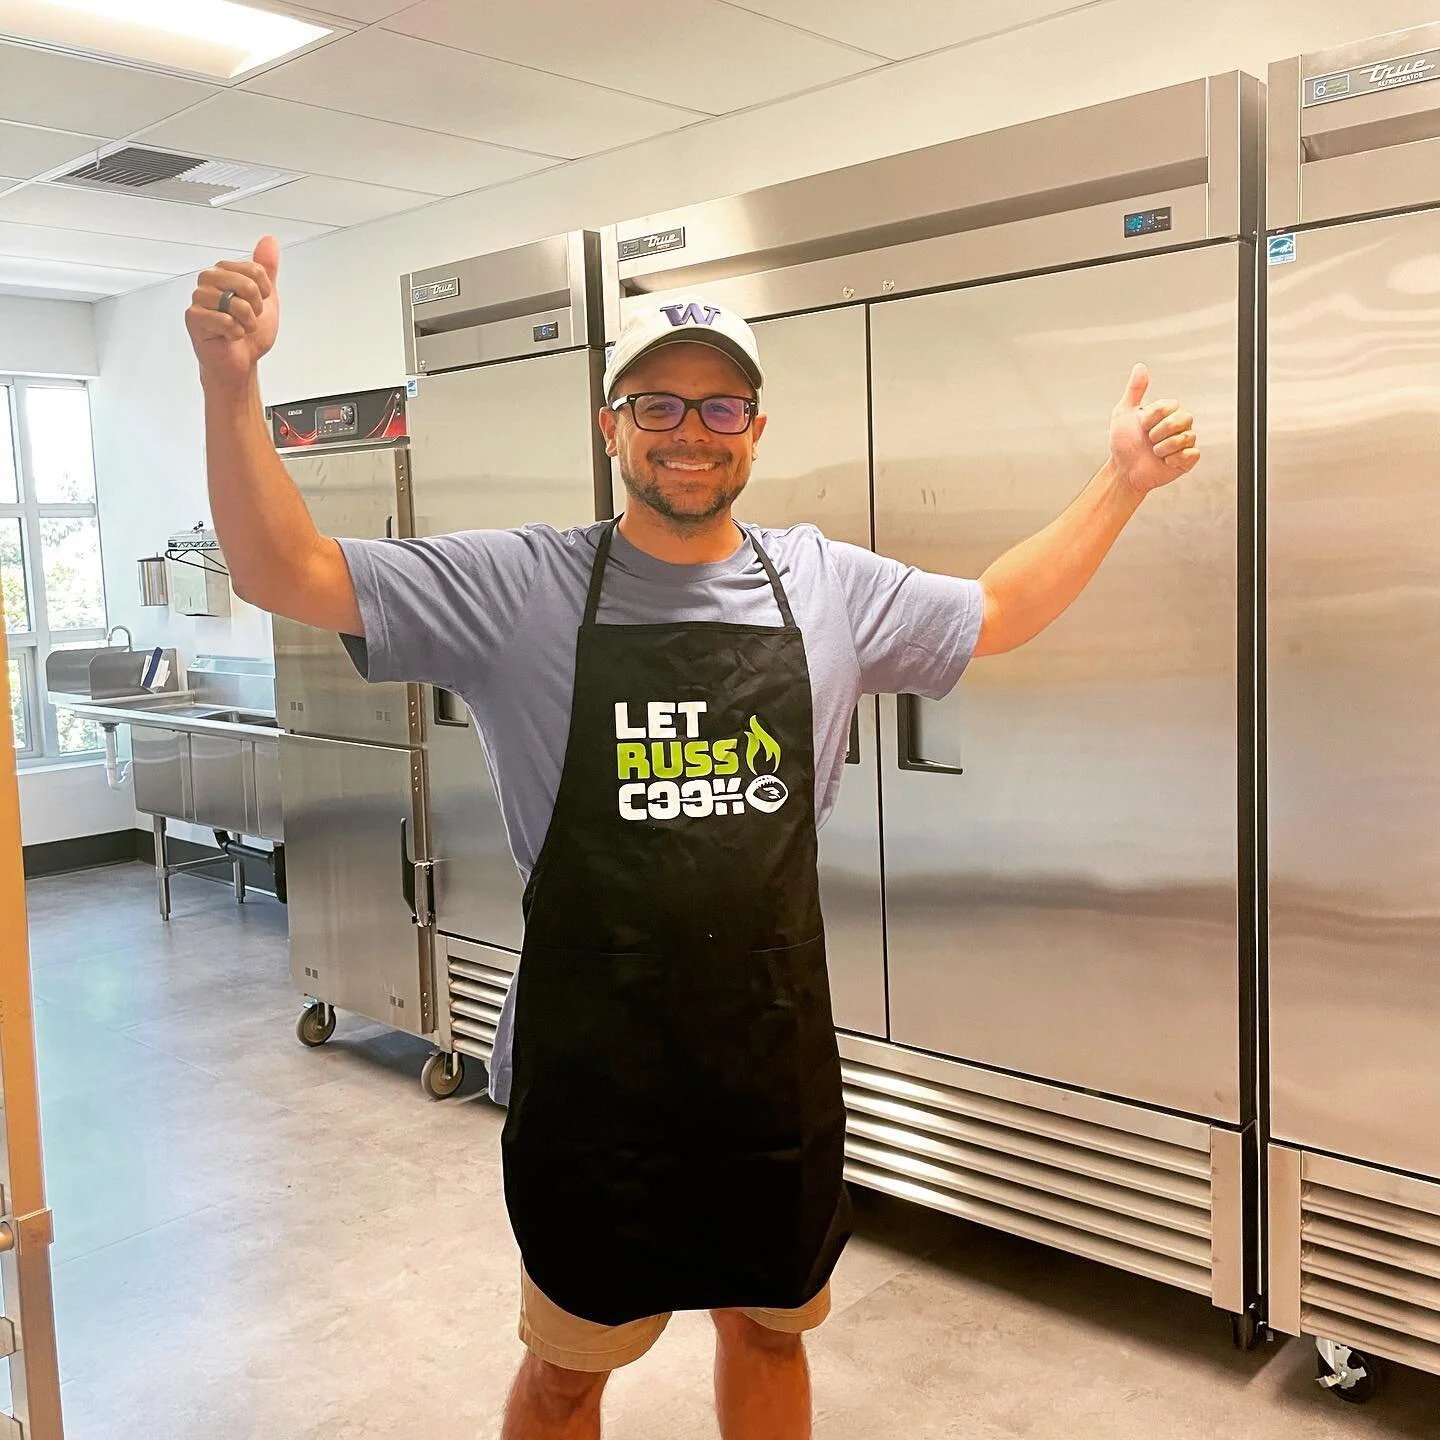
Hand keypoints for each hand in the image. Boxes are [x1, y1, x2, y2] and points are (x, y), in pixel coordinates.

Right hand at [186, 236, 280, 389]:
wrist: (242, 362)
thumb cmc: (249, 333)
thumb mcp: (265, 298)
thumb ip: (266, 269)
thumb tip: (269, 241)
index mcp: (225, 272)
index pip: (255, 269)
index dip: (264, 291)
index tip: (259, 303)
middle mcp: (209, 281)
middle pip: (245, 283)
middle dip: (256, 307)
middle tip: (249, 318)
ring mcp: (199, 298)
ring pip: (236, 303)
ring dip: (247, 322)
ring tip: (239, 327)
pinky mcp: (194, 318)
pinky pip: (225, 320)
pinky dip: (236, 333)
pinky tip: (229, 336)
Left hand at [1107, 363, 1199, 494]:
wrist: (1124, 470)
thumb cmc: (1124, 443)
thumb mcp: (1124, 412)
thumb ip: (1135, 390)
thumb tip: (1140, 367)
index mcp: (1166, 412)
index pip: (1169, 406)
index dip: (1151, 418)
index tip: (1141, 426)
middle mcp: (1178, 424)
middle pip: (1182, 419)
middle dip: (1159, 432)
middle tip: (1148, 440)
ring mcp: (1184, 442)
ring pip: (1186, 437)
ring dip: (1163, 448)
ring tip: (1154, 452)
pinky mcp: (1187, 459)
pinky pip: (1191, 454)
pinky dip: (1174, 459)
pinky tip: (1165, 462)